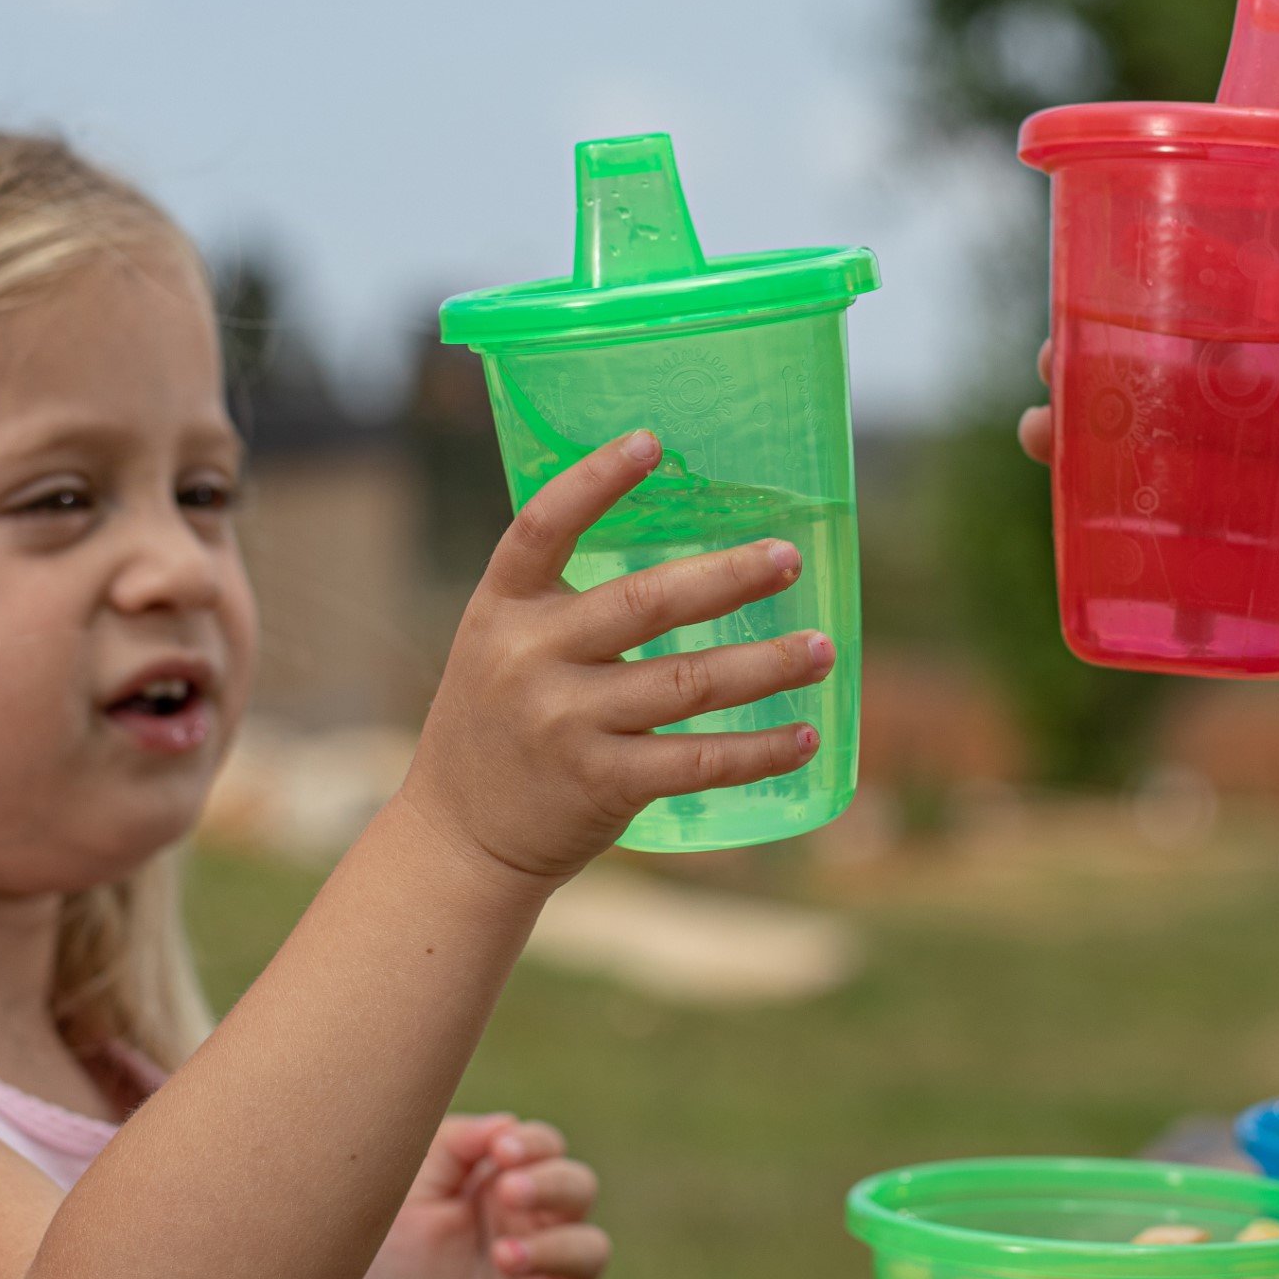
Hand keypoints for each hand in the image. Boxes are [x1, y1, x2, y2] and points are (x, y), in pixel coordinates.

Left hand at [305, 1114, 608, 1278]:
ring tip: (502, 1257)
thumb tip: (505, 1123)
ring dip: (552, 1247)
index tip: (501, 1150)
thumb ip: (451, 1148)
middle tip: (507, 1192)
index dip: (534, 1143)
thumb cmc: (395, 1267)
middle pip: (581, 1187)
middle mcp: (539, 1228)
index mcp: (508, 1186)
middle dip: (551, 1184)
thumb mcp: (410, 1196)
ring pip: (592, 1249)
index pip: (547, 1147)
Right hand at [400, 429, 832, 880]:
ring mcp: (565, 723)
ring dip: (766, 664)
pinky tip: (802, 736)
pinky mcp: (601, 783)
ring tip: (821, 649)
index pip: (542, 527)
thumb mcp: (500, 644)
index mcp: (502, 607)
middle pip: (645, 603)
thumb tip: (676, 550)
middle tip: (789, 558)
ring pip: (687, 682)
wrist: (457, 837)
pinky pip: (696, 761)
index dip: (595, 481)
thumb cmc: (499, 721)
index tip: (653, 442)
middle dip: (727, 577)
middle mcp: (530, 658)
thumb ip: (564, 602)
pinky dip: (756, 751)